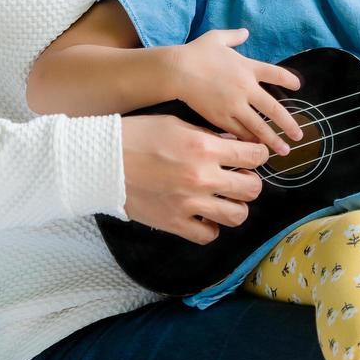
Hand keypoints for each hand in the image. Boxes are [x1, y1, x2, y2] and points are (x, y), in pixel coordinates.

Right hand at [121, 113, 267, 244]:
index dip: (258, 155)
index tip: (252, 155)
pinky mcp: (174, 223)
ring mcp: (189, 204)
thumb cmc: (137, 135)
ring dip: (236, 207)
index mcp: (204, 148)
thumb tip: (232, 143)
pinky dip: (211, 227)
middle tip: (239, 177)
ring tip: (225, 198)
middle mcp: (201, 178)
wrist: (101, 161)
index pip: (254, 156)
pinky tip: (204, 215)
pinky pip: (208, 235)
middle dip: (251, 182)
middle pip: (252, 189)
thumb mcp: (176, 123)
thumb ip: (208, 135)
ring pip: (237, 216)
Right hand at [168, 29, 303, 154]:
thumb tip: (245, 31)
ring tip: (283, 150)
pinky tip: (256, 148)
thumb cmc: (196, 52)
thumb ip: (233, 36)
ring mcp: (235, 105)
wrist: (178, 70)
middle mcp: (246, 88)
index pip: (276, 73)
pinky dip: (249, 141)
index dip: (289, 80)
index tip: (298, 87)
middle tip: (299, 135)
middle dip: (288, 124)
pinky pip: (239, 132)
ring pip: (259, 127)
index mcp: (248, 67)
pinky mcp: (221, 117)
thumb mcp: (216, 38)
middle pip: (274, 109)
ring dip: (272, 139)